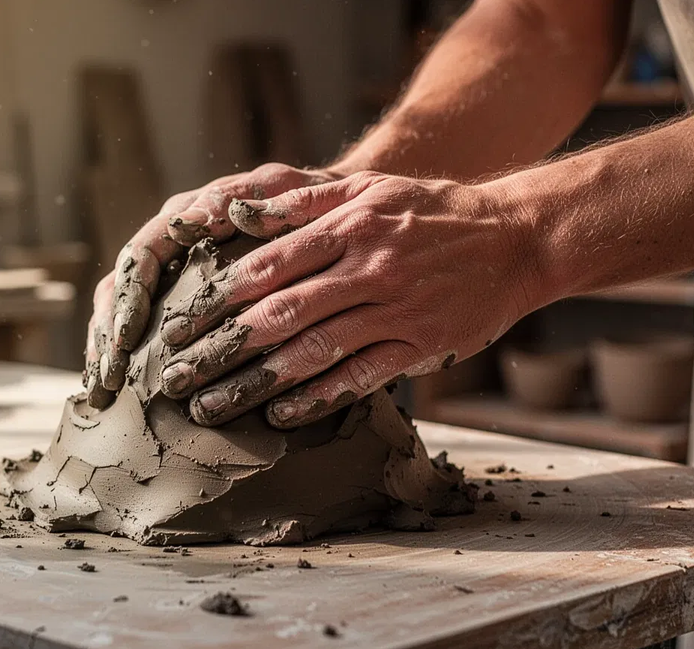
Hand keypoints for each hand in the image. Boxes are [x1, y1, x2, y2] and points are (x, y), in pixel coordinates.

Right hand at [84, 163, 342, 407]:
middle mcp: (169, 242)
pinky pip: (140, 329)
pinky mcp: (178, 299)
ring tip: (103, 391)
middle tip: (108, 377)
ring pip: (120, 310)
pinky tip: (115, 390)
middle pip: (119, 288)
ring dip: (107, 350)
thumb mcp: (287, 192)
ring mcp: (171, 271)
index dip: (129, 298)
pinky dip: (125, 357)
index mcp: (186, 215)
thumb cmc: (311, 201)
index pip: (141, 256)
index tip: (127, 337)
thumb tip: (197, 216)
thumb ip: (246, 200)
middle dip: (109, 334)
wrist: (328, 208)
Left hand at [157, 171, 547, 427]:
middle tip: (175, 377)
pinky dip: (318, 398)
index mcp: (350, 226)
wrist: (518, 238)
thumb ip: (301, 201)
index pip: (266, 267)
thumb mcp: (368, 188)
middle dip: (220, 349)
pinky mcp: (420, 345)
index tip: (175, 325)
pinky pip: (360, 377)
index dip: (215, 299)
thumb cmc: (431, 210)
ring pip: (314, 352)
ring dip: (257, 383)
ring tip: (212, 407)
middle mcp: (369, 268)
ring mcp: (397, 310)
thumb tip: (234, 215)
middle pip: (279, 315)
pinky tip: (281, 414)